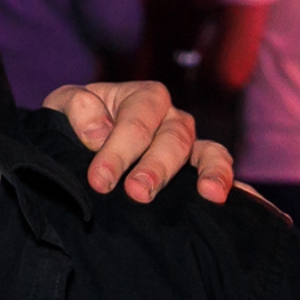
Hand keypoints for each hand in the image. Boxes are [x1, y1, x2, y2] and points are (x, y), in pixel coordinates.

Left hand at [43, 80, 233, 204]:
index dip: (118, 151)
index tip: (100, 180)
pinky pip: (225, 176)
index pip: (137, 122)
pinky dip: (238, 188)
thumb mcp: (62, 106)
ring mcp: (191, 146)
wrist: (78, 146)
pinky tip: (236, 202)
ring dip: (209, 173)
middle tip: (138, 193)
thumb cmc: (74, 122)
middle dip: (156, 168)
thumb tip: (99, 133)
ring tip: (209, 195)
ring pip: (207, 153)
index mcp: (143, 98)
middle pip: (174, 139)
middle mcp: (173, 119)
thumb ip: (76, 108)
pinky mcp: (200, 173)